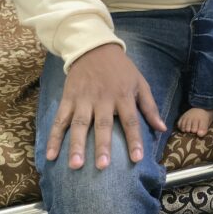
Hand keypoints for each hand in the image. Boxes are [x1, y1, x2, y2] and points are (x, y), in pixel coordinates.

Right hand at [45, 44, 166, 169]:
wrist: (94, 48)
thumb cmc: (121, 70)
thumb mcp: (140, 82)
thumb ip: (150, 107)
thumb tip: (162, 128)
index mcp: (123, 96)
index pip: (130, 121)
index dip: (134, 139)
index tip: (137, 158)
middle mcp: (103, 99)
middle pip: (103, 124)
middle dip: (102, 146)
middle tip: (102, 166)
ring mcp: (83, 99)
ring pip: (79, 124)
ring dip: (76, 145)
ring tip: (75, 165)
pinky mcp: (68, 98)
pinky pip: (60, 119)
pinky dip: (54, 137)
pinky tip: (50, 155)